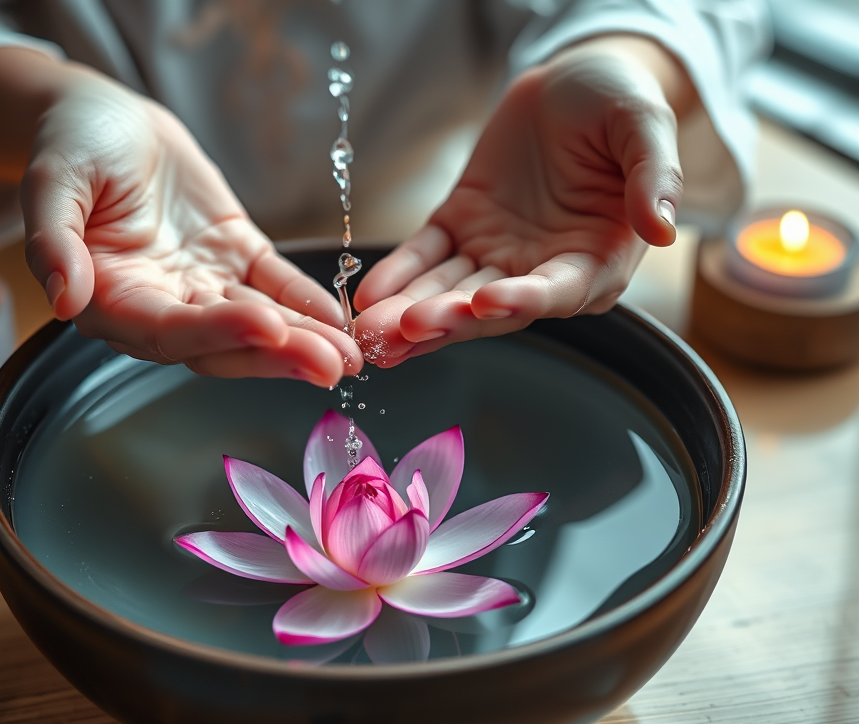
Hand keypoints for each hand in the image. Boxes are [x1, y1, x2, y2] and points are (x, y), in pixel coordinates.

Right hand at [0, 49, 360, 386]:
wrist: (104, 117)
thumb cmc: (68, 145)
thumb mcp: (52, 182)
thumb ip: (53, 241)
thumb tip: (63, 299)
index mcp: (109, 299)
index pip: (167, 331)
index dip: (217, 332)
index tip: (269, 327)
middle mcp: (159, 304)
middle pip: (221, 343)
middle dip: (278, 356)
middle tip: (333, 365)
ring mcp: (201, 284)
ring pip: (255, 322)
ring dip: (303, 340)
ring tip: (351, 354)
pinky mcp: (234, 258)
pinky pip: (274, 285)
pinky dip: (307, 302)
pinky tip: (339, 318)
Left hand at [352, 36, 695, 365]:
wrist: (573, 83)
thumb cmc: (618, 104)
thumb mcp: (645, 128)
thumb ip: (655, 178)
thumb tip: (663, 228)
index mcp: (596, 260)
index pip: (558, 291)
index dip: (522, 299)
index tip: (485, 302)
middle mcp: (541, 269)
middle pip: (491, 307)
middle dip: (448, 321)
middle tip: (404, 331)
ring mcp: (496, 253)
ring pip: (449, 291)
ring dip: (410, 313)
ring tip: (370, 332)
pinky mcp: (460, 227)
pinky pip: (425, 256)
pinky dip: (398, 275)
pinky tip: (369, 294)